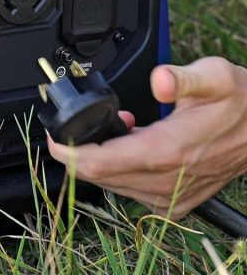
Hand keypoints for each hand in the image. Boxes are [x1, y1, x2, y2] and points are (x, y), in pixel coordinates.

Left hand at [48, 57, 246, 217]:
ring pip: (113, 185)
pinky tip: (130, 143)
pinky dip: (121, 169)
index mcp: (169, 151)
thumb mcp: (216, 76)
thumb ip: (182, 77)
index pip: (101, 164)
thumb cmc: (242, 104)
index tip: (52, 137)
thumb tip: (159, 80)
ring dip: (102, 159)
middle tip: (78, 125)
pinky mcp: (177, 201)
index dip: (68, 152)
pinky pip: (131, 190)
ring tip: (115, 128)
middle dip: (79, 151)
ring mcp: (172, 195)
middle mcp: (168, 180)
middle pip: (100, 176)